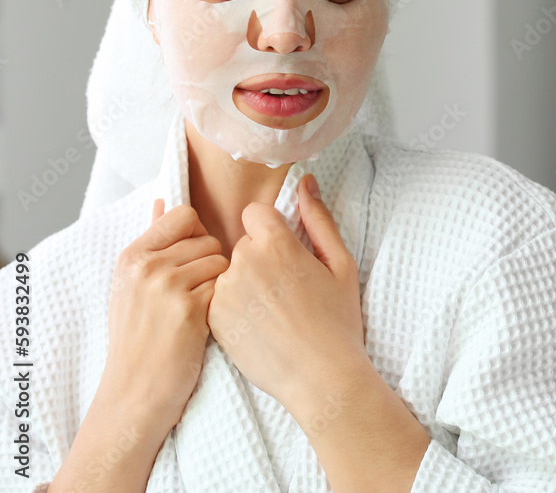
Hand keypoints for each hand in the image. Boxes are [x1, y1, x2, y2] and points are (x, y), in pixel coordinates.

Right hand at [102, 201, 228, 430]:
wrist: (137, 390)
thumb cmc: (141, 337)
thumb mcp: (133, 285)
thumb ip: (154, 240)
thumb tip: (163, 201)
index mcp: (133, 255)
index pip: (185, 215)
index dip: (198, 235)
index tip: (192, 260)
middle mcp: (147, 266)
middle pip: (209, 239)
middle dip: (212, 264)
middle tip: (196, 293)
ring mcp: (167, 287)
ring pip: (222, 262)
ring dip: (221, 284)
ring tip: (200, 308)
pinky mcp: (189, 309)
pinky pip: (226, 287)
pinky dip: (224, 303)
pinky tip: (208, 321)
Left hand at [207, 174, 367, 410]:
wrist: (321, 376)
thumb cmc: (338, 321)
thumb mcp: (340, 264)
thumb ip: (318, 219)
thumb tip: (305, 182)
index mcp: (276, 243)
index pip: (255, 214)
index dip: (270, 232)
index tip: (284, 255)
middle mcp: (243, 262)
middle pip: (241, 243)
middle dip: (259, 258)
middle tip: (284, 291)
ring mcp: (224, 291)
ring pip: (228, 271)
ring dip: (244, 283)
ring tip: (271, 312)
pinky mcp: (212, 318)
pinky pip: (217, 298)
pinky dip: (233, 308)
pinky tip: (257, 326)